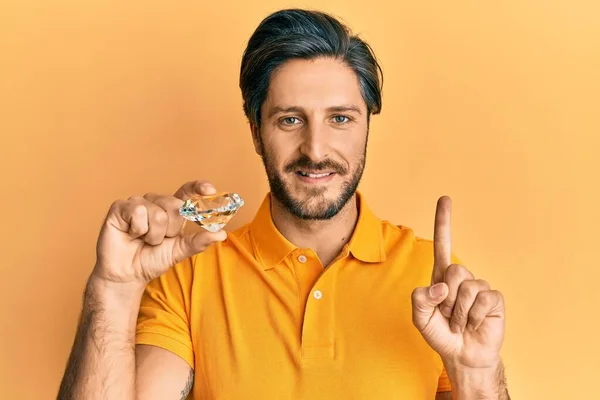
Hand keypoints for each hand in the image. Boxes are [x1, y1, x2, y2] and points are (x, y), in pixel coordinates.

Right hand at [92, 180, 226, 285]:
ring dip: (153, 234)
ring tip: (143, 240)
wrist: (127, 274)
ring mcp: (138, 203)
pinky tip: (131, 234)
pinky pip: (138, 212)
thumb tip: (221, 234)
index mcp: (172, 210)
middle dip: (170, 229)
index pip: (186, 192)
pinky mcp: (120, 207)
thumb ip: (199, 242)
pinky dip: (138, 229)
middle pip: (175, 206)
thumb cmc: (152, 260)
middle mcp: (156, 202)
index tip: (211, 190)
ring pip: (157, 212)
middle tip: (158, 241)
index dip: (198, 187)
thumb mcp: (179, 251)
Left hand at [411, 196, 504, 369]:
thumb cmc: (440, 332)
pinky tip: (475, 324)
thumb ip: (420, 299)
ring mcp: (479, 286)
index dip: (444, 222)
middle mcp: (461, 277)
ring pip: (467, 288)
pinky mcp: (494, 299)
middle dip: (447, 299)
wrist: (462, 354)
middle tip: (448, 315)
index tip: (445, 198)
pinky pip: (483, 300)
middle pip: (454, 270)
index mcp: (441, 276)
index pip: (442, 244)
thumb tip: (442, 286)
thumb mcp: (420, 317)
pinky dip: (474, 318)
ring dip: (459, 312)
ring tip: (460, 322)